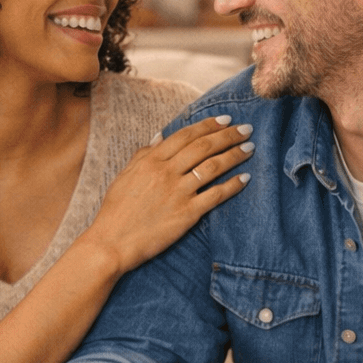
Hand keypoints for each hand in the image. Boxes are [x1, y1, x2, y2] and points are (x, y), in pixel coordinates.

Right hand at [85, 115, 253, 271]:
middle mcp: (166, 172)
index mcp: (151, 160)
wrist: (112, 242)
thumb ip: (143, 154)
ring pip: (213, 166)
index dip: (208, 125)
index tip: (226, 120)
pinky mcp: (186, 214)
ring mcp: (177, 192)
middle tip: (246, 129)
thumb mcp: (125, 175)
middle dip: (228, 135)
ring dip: (234, 155)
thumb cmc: (116, 210)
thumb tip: (160, 136)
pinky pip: (215, 195)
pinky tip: (245, 178)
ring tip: (250, 148)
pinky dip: (232, 185)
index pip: (186, 135)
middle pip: (204, 146)